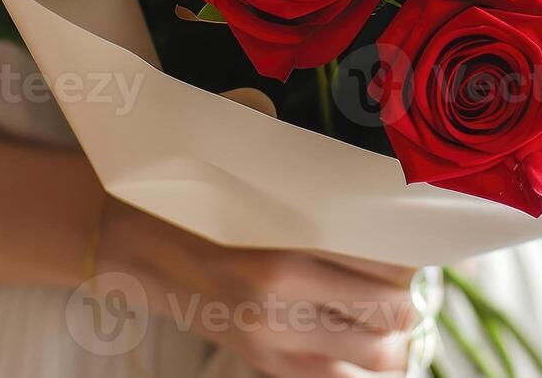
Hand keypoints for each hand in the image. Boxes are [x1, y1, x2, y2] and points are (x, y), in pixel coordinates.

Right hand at [92, 199, 417, 377]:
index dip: (409, 253)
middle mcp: (284, 294)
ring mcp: (273, 336)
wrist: (132, 244)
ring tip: (386, 315)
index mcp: (285, 241)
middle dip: (406, 296)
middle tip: (402, 278)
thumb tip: (376, 195)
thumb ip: (311, 188)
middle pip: (390, 309)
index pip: (385, 259)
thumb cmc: (196, 200)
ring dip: (392, 336)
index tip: (410, 242)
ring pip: (375, 354)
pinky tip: (363, 346)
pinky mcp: (262, 361)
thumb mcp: (255, 182)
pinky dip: (360, 366)